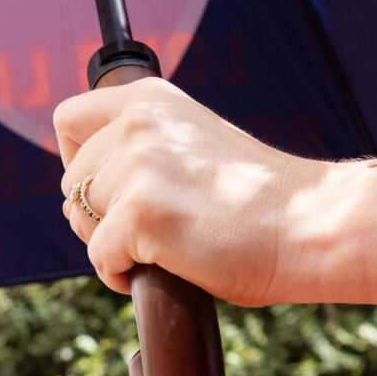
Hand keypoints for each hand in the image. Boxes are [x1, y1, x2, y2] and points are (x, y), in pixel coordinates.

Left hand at [54, 75, 351, 304]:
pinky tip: (161, 270)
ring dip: (112, 244)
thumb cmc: (258, 199)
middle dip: (98, 213)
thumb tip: (83, 192)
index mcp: (150, 99)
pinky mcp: (140, 215)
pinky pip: (100, 258)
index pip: (68, 120)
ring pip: (83, 221)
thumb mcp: (193, 145)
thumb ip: (144, 149)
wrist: (308, 224)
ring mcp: (137, 167)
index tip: (104, 187)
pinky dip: (121, 275)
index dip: (77, 160)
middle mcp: (138, 124)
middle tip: (148, 231)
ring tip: (161, 250)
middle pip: (72, 182)